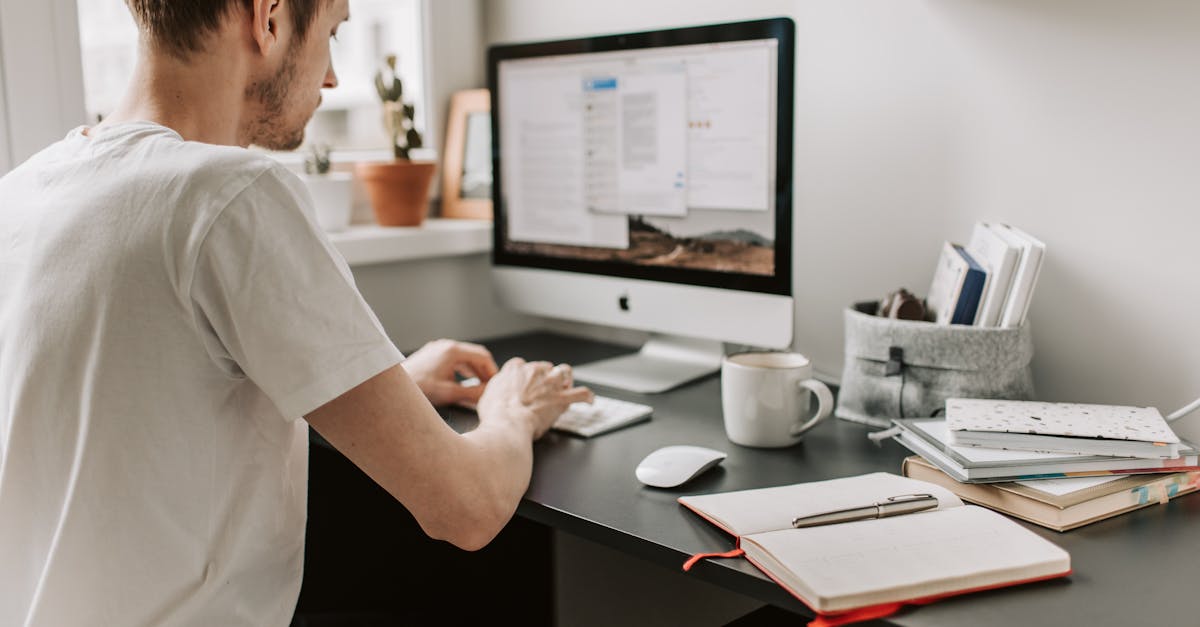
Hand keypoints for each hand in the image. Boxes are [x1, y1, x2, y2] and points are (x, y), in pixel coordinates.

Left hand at [401, 339, 498, 406]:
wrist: (392, 389)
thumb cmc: (418, 389)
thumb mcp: (450, 393)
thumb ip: (473, 394)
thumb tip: (488, 394)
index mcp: (452, 351)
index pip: (483, 356)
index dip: (493, 370)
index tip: (496, 383)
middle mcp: (445, 346)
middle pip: (474, 355)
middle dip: (484, 371)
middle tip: (490, 386)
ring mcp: (437, 349)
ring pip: (464, 357)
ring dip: (474, 371)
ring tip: (479, 386)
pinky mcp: (431, 356)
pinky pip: (453, 360)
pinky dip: (462, 370)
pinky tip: (463, 382)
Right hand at [476, 358, 593, 438]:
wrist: (508, 423)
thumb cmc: (496, 414)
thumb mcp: (487, 396)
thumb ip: (496, 390)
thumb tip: (496, 394)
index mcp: (515, 369)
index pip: (522, 365)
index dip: (524, 376)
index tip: (524, 384)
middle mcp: (535, 371)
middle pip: (545, 367)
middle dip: (545, 376)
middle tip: (543, 389)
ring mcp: (550, 383)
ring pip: (564, 371)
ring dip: (565, 378)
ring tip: (565, 386)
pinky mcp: (562, 398)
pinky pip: (582, 393)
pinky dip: (587, 397)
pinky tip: (589, 400)